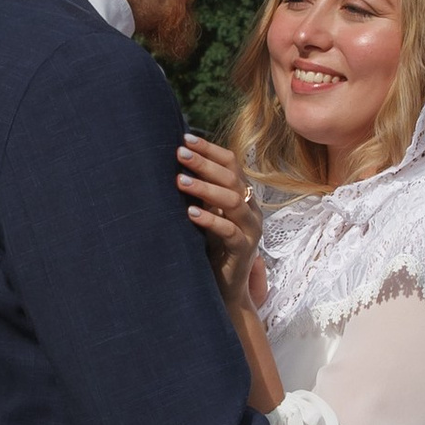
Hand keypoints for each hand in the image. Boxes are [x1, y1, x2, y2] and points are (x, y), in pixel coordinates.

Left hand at [177, 131, 265, 308]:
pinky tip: (191, 213)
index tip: (186, 139)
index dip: (210, 150)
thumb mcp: (208, 213)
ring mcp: (250, 229)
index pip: (231, 164)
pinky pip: (228, 231)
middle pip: (231, 178)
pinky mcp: (243, 249)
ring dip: (205, 189)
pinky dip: (210, 220)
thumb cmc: (212, 245)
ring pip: (232, 201)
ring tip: (180, 181)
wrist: (228, 285)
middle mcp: (250, 208)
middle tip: (180, 154)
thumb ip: (200, 192)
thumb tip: (174, 163)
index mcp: (242, 195)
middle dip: (205, 164)